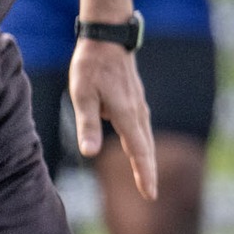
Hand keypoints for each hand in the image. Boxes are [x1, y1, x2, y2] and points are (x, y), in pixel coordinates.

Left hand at [70, 39, 156, 199]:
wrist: (108, 39)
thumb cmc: (91, 66)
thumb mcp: (82, 95)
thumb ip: (88, 124)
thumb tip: (90, 152)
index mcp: (125, 114)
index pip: (139, 151)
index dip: (144, 174)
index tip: (150, 194)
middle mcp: (137, 113)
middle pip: (146, 148)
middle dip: (148, 171)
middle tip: (151, 194)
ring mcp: (139, 106)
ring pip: (146, 138)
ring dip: (146, 158)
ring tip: (146, 177)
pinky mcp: (136, 101)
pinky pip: (141, 128)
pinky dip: (142, 143)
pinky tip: (139, 148)